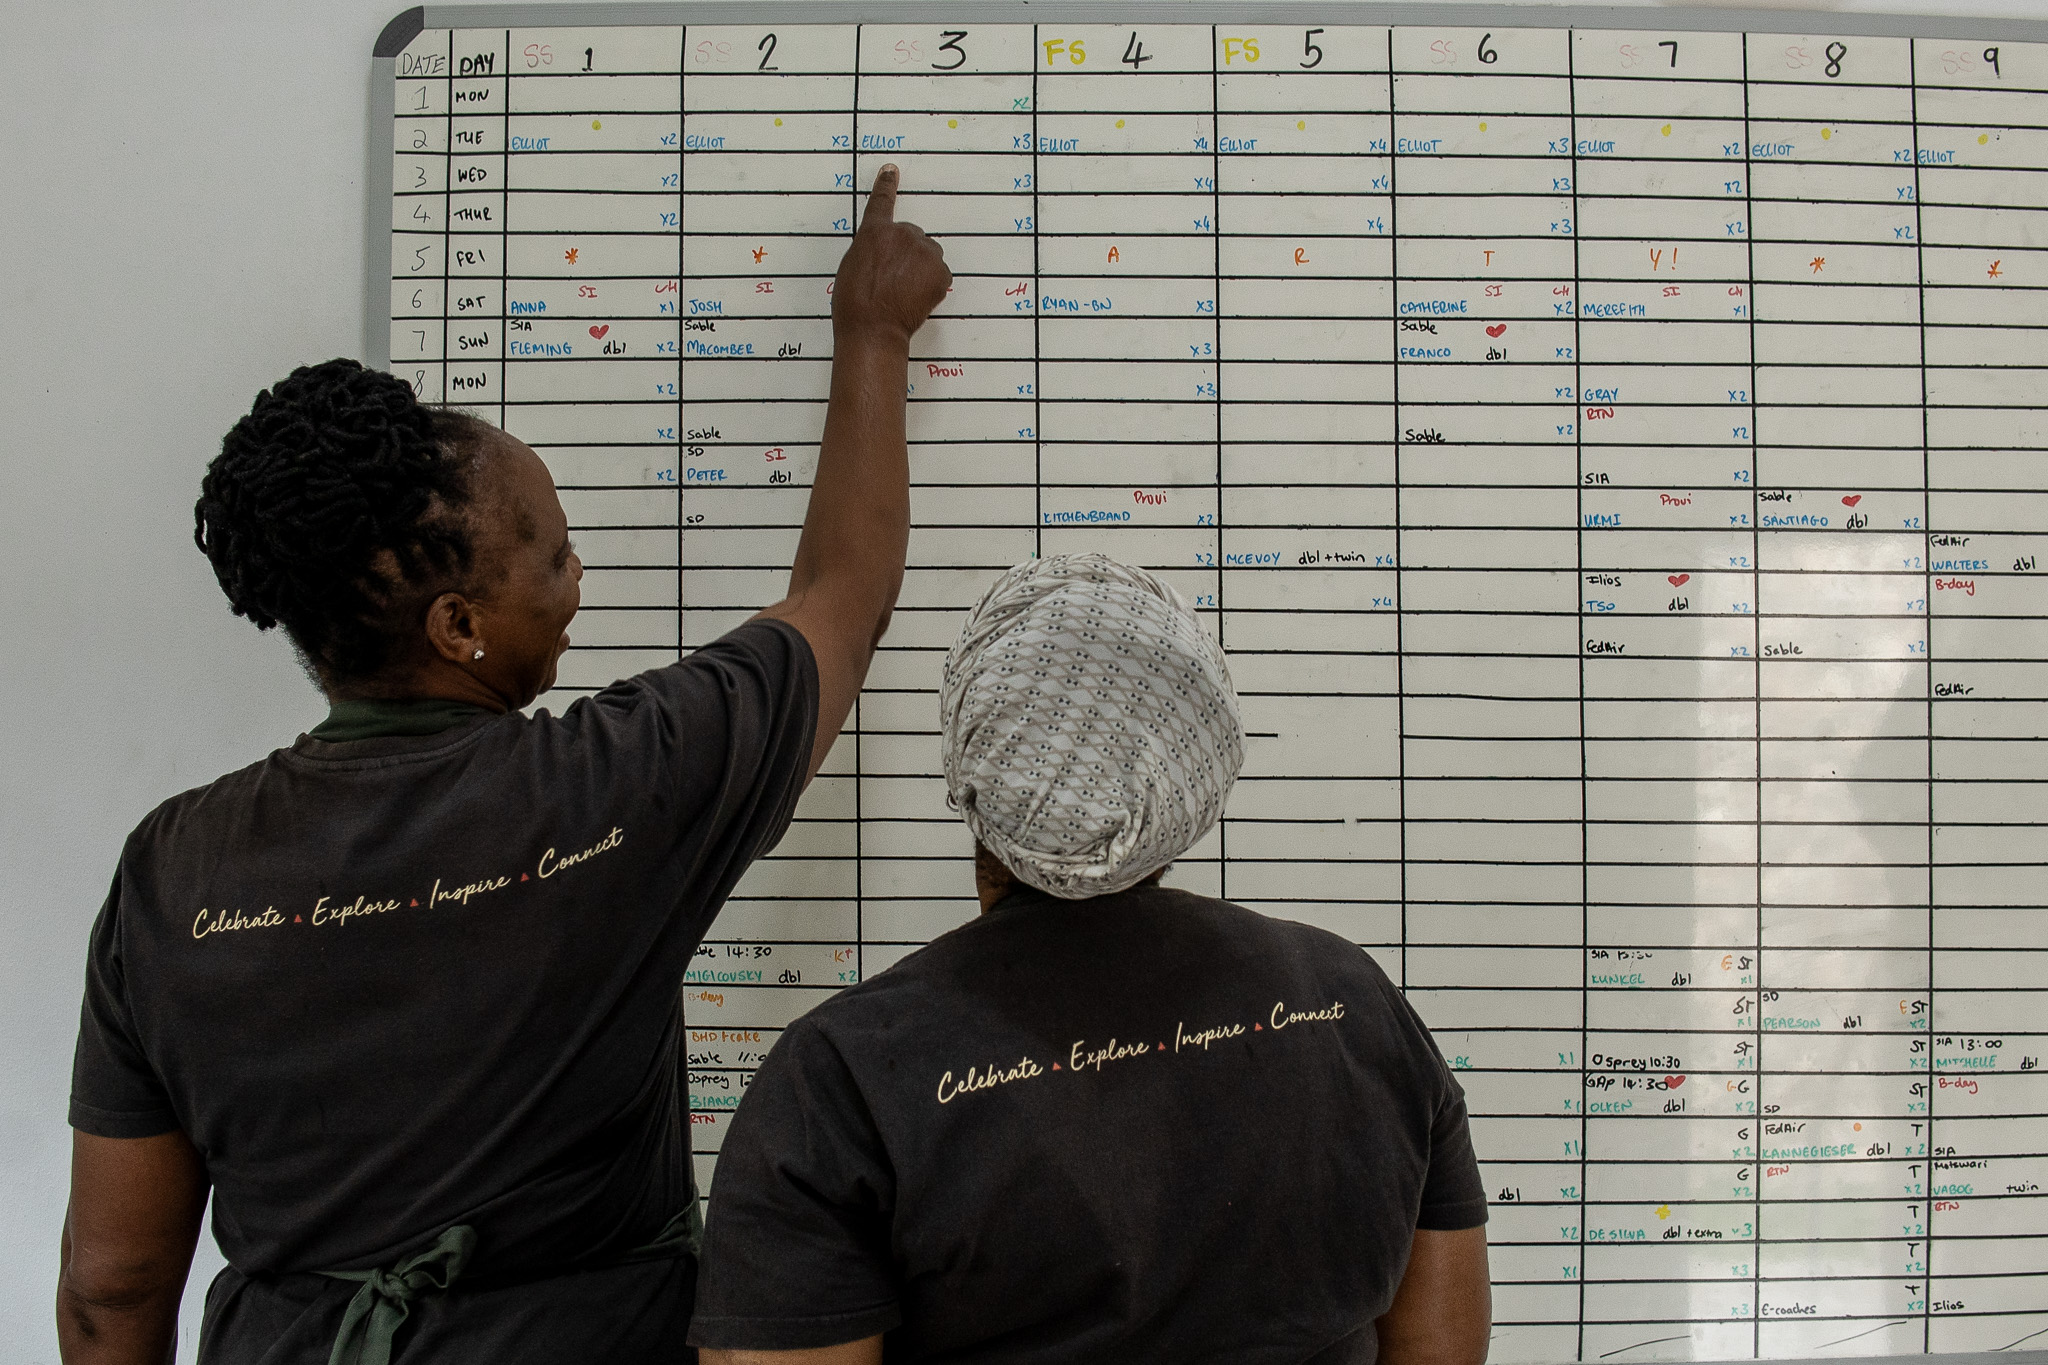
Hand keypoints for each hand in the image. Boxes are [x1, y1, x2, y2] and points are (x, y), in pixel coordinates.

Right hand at [831, 165, 950, 344]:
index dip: (886, 186)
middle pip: (910, 237)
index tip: (891, 171)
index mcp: (874, 232)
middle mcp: (902, 234)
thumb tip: (881, 252)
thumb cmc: (855, 304)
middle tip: (892, 280)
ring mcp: (924, 252)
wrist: (873, 328)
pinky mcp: (940, 271)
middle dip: (905, 254)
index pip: (881, 202)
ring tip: (903, 291)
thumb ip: (869, 249)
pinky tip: (915, 298)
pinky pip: (939, 273)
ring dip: (920, 267)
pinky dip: (932, 283)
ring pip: (927, 254)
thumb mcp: (851, 267)